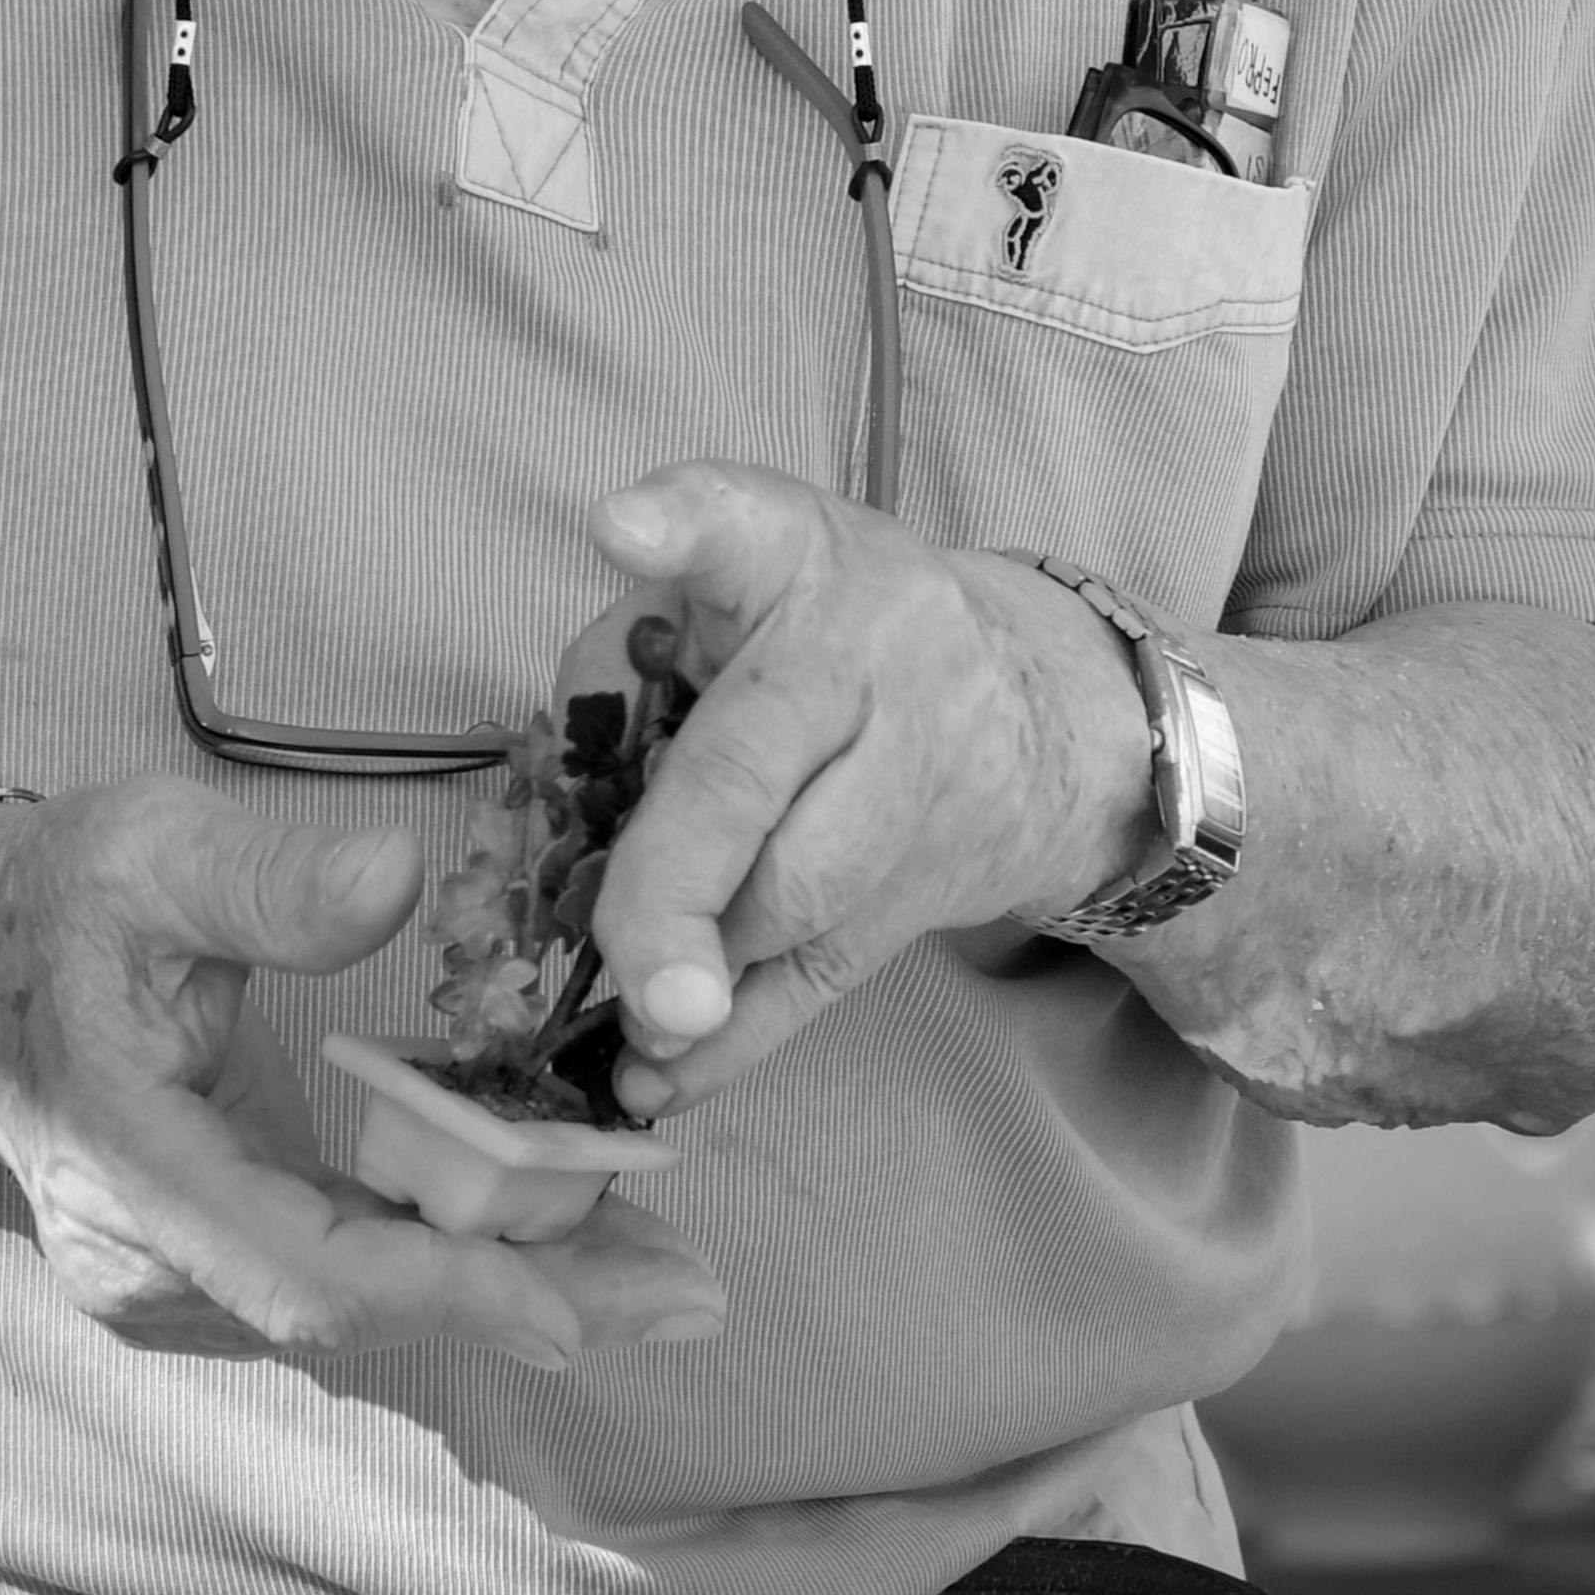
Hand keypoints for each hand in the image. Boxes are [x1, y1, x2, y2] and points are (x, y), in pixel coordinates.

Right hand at [0, 777, 715, 1368]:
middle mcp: (144, 1259)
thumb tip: (396, 876)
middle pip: (355, 1312)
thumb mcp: (153, 851)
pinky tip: (568, 1244)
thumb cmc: (57, 896)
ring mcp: (168, 1276)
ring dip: (511, 1289)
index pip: (300, 1271)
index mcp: (130, 1165)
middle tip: (688, 1294)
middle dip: (526, 1303)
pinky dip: (456, 1263)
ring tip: (666, 1272)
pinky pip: (344, 1278)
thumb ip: (268, 880)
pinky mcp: (204, 1264)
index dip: (441, 1293)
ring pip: (360, 1309)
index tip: (569, 1308)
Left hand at [573, 463, 1153, 1117]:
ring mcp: (905, 785)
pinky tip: (658, 1075)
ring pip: (791, 898)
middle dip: (674, 886)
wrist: (1042, 712)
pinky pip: (814, 981)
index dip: (679, 525)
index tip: (623, 531)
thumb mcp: (747, 587)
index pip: (737, 519)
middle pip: (751, 773)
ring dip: (697, 968)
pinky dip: (731, 1045)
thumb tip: (553, 821)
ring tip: (634, 1010)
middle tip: (624, 967)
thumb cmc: (836, 635)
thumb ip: (634, 657)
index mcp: (789, 557)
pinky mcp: (916, 890)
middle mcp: (857, 660)